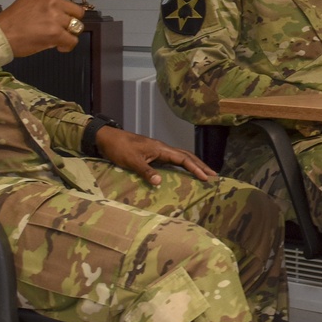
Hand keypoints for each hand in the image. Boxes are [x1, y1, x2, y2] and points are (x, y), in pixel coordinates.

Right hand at [0, 0, 112, 56]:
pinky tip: (57, 47)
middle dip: (71, 21)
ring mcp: (55, 17)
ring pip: (76, 26)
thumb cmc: (14, 19)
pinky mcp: (55, 33)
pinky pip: (72, 40)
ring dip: (68, 34)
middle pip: (78, 11)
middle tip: (56, 27)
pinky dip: (66, 46)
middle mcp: (53, 1)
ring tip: (53, 38)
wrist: (0, 35)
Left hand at [94, 126, 216, 185]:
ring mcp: (157, 150)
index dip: (195, 168)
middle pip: (186, 156)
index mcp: (160, 148)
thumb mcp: (131, 161)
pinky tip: (184, 171)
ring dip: (193, 164)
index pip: (183, 158)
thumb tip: (159, 182)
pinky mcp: (152, 154)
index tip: (206, 177)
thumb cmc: (119, 148)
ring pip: (180, 156)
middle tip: (214, 176)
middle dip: (200, 165)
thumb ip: (145, 171)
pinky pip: (172, 159)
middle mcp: (162, 148)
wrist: (107, 138)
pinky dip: (182, 165)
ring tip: (204, 173)